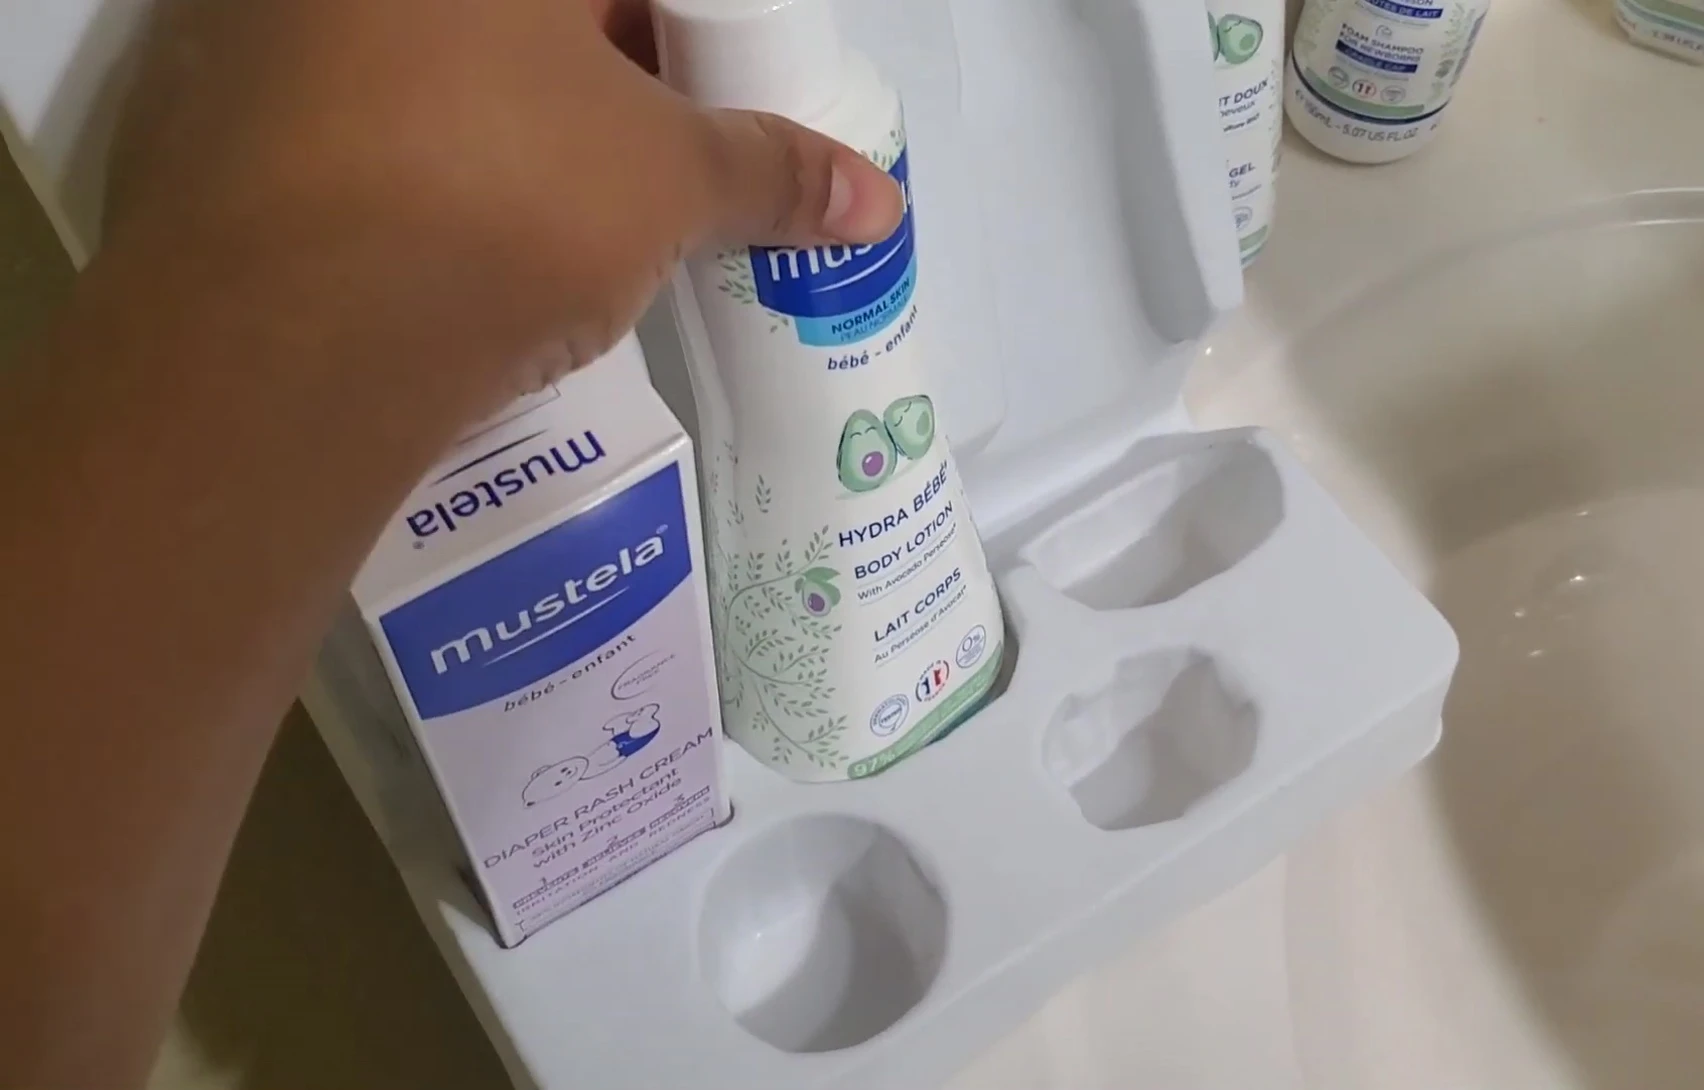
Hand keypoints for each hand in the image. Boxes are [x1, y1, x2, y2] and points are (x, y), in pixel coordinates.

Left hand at [104, 0, 903, 408]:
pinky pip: (343, 123)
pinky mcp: (198, 115)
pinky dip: (413, 168)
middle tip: (663, 160)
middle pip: (521, 14)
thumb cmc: (500, 202)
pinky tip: (455, 251)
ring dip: (510, 124)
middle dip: (604, 73)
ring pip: (428, 64)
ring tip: (571, 224)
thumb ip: (768, 170)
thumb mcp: (668, 182)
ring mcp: (256, 27)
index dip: (686, 34)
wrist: (283, 341)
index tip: (715, 95)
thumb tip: (872, 198)